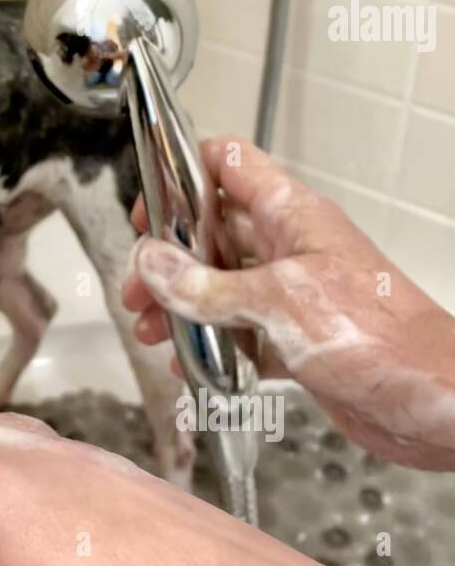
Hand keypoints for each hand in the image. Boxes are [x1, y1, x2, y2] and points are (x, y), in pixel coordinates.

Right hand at [120, 137, 454, 470]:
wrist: (433, 401)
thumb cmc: (380, 338)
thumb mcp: (278, 302)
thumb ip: (206, 286)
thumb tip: (152, 263)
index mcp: (291, 216)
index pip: (227, 164)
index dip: (181, 175)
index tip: (149, 211)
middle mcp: (289, 248)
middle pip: (211, 232)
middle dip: (168, 260)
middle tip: (139, 292)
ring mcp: (292, 293)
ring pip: (220, 286)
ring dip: (182, 307)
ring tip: (153, 332)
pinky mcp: (296, 337)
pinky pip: (240, 333)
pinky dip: (211, 348)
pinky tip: (191, 369)